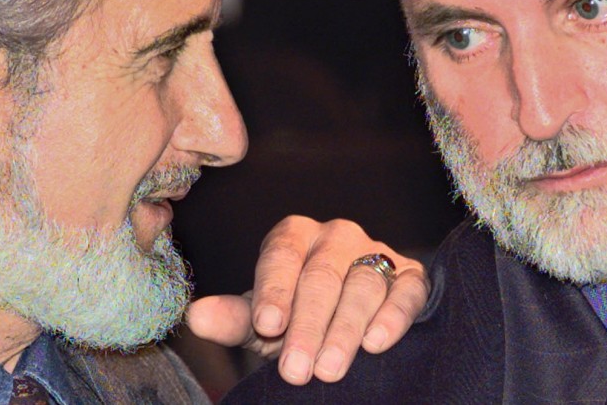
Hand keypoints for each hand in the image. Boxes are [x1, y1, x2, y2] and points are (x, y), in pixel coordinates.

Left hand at [185, 215, 428, 384]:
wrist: (344, 322)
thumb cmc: (295, 317)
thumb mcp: (263, 321)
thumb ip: (233, 318)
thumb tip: (196, 316)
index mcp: (294, 236)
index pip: (282, 257)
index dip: (275, 291)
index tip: (266, 325)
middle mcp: (336, 236)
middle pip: (322, 277)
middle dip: (308, 326)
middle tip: (297, 369)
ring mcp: (376, 253)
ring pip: (362, 286)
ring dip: (346, 330)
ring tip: (330, 368)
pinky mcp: (410, 275)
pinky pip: (406, 291)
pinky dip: (393, 316)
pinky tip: (377, 342)